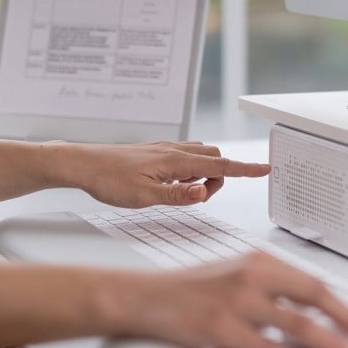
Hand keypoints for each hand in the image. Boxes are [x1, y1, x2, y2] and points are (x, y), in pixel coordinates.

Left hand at [56, 141, 269, 207]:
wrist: (82, 164)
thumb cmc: (108, 180)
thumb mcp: (143, 197)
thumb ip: (177, 196)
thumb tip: (203, 194)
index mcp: (175, 161)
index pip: (220, 166)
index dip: (245, 170)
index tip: (265, 169)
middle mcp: (173, 150)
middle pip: (215, 159)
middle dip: (218, 179)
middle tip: (198, 198)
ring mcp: (165, 149)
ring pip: (200, 156)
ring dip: (203, 175)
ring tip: (181, 193)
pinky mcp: (156, 152)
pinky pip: (185, 157)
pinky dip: (189, 170)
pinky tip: (171, 184)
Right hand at [106, 252, 347, 347]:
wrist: (145, 298)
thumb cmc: (190, 288)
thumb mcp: (235, 272)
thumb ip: (271, 286)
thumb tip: (310, 308)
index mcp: (258, 261)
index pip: (312, 282)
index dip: (342, 304)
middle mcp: (250, 277)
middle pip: (313, 298)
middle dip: (346, 321)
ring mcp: (237, 303)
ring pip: (297, 325)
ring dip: (328, 343)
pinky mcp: (222, 329)